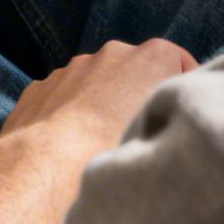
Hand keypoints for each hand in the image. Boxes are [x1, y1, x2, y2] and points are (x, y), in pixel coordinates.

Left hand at [0, 39, 195, 223]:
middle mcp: (110, 53)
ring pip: (96, 84)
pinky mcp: (40, 87)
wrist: (47, 169)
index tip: (182, 111)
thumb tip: (171, 124)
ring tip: (102, 145)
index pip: (179, 61)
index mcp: (149, 57)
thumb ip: (173, 116)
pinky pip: (64, 98)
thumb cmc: (115, 153)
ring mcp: (70, 68)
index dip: (183, 86)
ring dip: (102, 105)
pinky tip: (70, 147)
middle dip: (138, 94)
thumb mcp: (165, 133)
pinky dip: (70, 114)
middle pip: (135, 71)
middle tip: (142, 132)